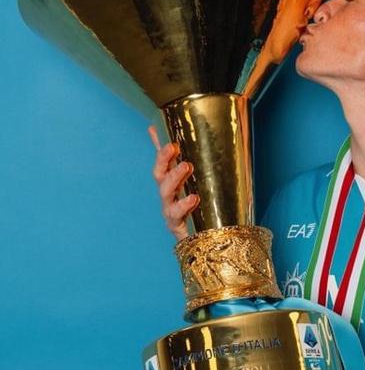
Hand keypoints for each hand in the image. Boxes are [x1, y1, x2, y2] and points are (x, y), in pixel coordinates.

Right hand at [148, 126, 199, 240]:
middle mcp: (168, 195)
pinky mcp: (177, 227)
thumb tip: (160, 132)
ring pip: (167, 194)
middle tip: (175, 147)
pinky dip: (183, 206)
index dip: (163, 151)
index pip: (162, 163)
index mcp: (171, 182)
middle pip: (160, 176)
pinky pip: (177, 216)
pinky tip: (193, 198)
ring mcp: (170, 211)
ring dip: (175, 178)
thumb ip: (178, 162)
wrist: (199, 238)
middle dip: (164, 160)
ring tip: (186, 167)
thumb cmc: (194, 206)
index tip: (171, 141)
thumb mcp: (189, 182)